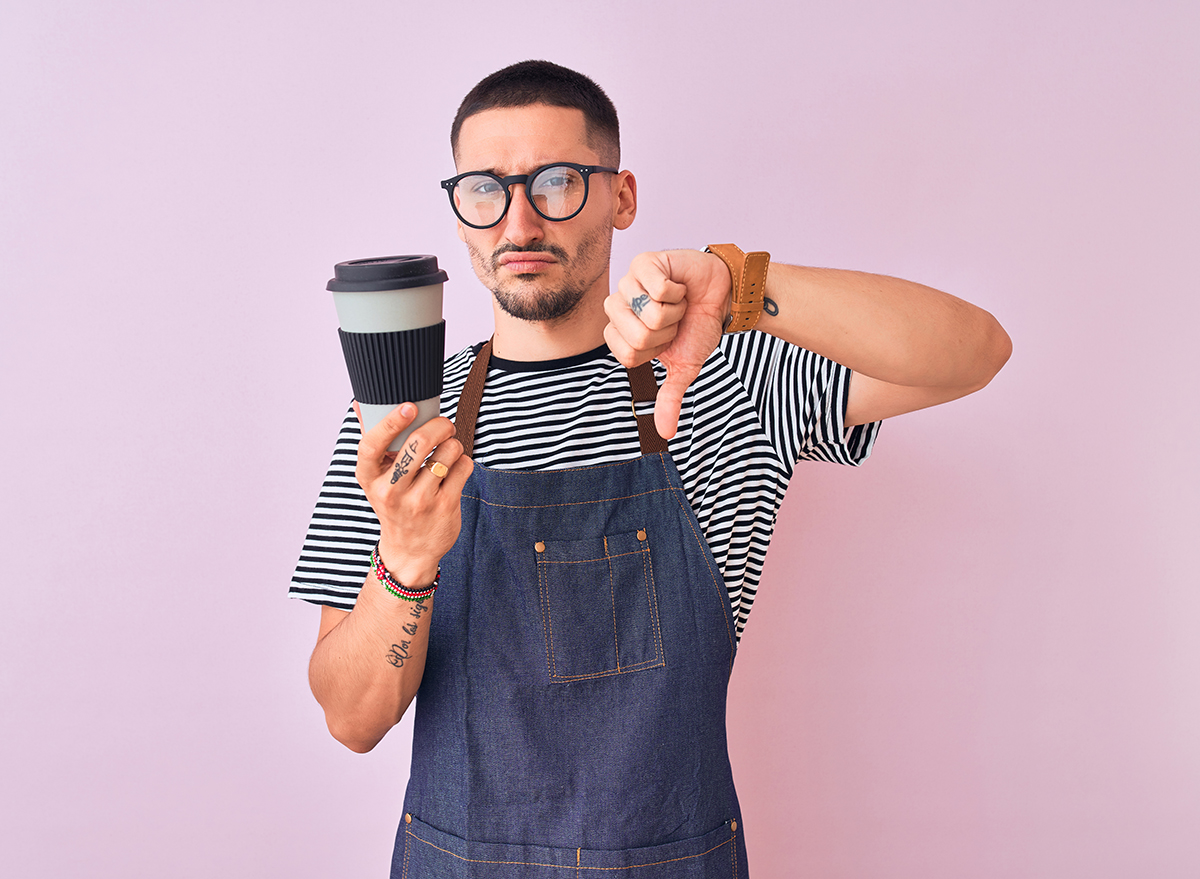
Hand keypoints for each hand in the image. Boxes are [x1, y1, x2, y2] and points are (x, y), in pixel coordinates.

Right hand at [354, 402, 471, 584]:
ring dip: (453, 443)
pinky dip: (463, 460)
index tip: (409, 406)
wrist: (409, 549)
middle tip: (444, 424)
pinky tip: (455, 467)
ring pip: (447, 452)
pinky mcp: (445, 506)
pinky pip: (463, 466)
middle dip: (438, 425)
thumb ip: (373, 442)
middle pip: (418, 444)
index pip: (372, 445)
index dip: (390, 422)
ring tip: (448, 449)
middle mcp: (392, 491)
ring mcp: (420, 501)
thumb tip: (361, 404)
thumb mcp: (375, 480)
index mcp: (369, 478)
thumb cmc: (393, 503)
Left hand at [603, 250, 731, 438]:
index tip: (667, 339)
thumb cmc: (699, 326)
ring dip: (674, 311)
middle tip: (675, 318)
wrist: (724, 297)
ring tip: (678, 302)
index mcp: (620, 333)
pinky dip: (677, 291)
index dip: (655, 351)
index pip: (627, 355)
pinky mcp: (644, 262)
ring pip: (649, 312)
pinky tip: (679, 285)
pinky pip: (657, 289)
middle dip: (667, 331)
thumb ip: (669, 398)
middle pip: (636, 336)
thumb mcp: (684, 367)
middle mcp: (618, 307)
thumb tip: (665, 434)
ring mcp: (629, 283)